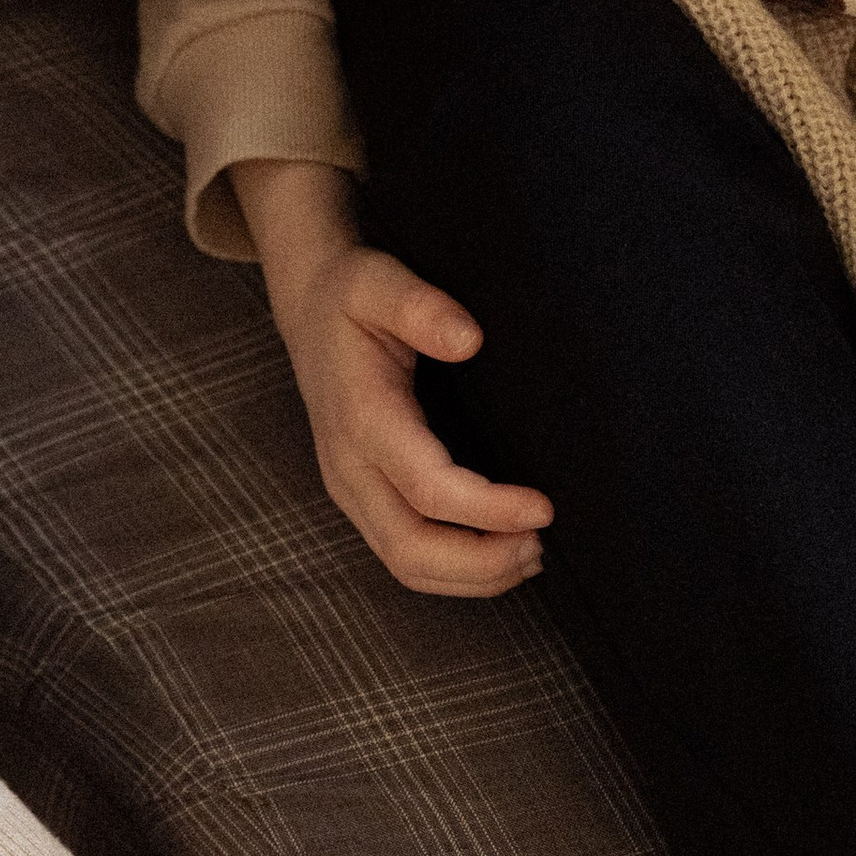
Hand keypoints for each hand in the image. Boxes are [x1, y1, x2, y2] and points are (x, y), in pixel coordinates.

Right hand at [232, 160, 549, 597]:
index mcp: (360, 418)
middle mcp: (349, 467)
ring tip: (533, 556)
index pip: (427, 488)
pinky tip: (502, 554)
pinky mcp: (362, 498)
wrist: (310, 308)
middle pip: (411, 549)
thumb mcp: (380, 280)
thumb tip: (469, 340)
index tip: (545, 507)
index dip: (488, 508)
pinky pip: (405, 555)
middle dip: (482, 562)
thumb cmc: (352, 294)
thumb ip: (421, 306)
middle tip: (543, 544)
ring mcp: (351, 489)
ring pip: (406, 565)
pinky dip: (456, 571)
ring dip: (473, 575)